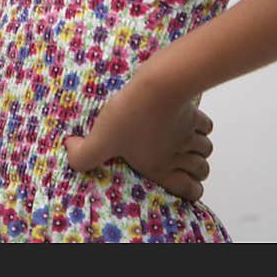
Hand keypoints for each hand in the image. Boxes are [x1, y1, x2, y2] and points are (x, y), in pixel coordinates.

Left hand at [63, 72, 213, 201]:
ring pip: (206, 147)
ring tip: (186, 142)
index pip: (189, 190)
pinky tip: (189, 118)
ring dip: (199, 147)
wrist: (159, 85)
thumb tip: (70, 151)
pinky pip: (205, 122)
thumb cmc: (131, 115)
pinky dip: (200, 123)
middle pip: (201, 169)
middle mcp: (179, 153)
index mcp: (160, 166)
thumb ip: (84, 154)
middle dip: (197, 169)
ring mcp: (188, 132)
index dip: (191, 191)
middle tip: (185, 163)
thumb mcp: (102, 138)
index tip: (186, 186)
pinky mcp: (193, 110)